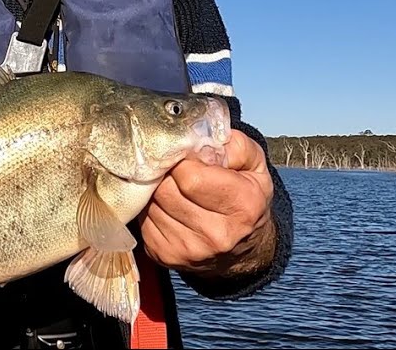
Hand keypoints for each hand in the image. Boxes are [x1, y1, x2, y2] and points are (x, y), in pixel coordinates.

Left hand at [139, 129, 276, 279]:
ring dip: (156, 191)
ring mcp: (190, 249)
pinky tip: (166, 206)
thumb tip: (200, 138)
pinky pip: (142, 221)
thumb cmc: (245, 197)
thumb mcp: (253, 165)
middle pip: (165, 190)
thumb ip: (232, 144)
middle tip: (174, 169)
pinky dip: (150, 208)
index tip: (185, 157)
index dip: (181, 160)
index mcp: (242, 206)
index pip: (189, 176)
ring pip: (150, 204)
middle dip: (165, 173)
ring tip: (172, 187)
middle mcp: (217, 234)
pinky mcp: (166, 256)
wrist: (244, 247)